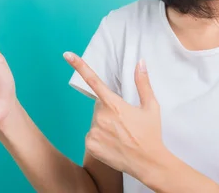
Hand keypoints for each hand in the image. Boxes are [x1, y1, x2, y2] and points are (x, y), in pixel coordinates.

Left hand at [63, 52, 167, 179]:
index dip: (80, 66)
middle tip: (124, 123)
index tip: (67, 55)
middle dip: (108, 110)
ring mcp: (94, 131)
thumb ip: (143, 83)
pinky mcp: (90, 145)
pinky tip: (113, 144)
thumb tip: (140, 62)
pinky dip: (100, 139)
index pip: (94, 81)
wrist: (148, 163)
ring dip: (104, 125)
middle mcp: (101, 116)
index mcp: (115, 104)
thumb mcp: (151, 107)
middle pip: (99, 105)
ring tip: (121, 136)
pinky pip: (91, 135)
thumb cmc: (151, 134)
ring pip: (95, 121)